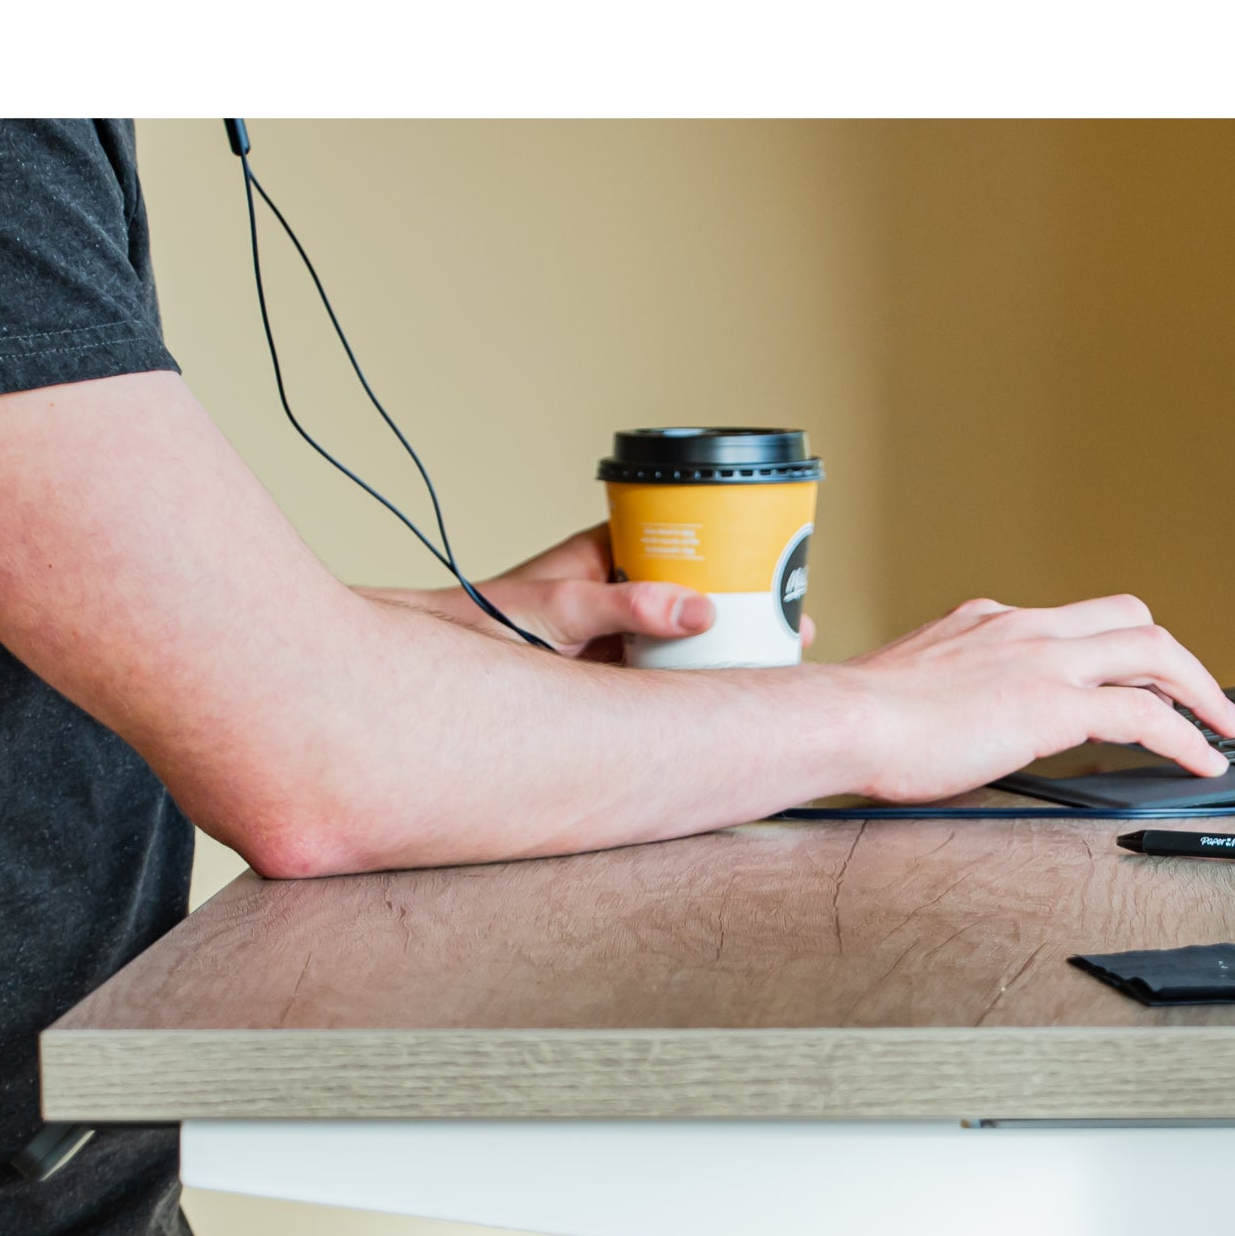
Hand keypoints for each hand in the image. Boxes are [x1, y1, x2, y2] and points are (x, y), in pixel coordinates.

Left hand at [399, 523, 813, 663]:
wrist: (439, 672)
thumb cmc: (482, 623)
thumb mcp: (560, 610)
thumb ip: (625, 607)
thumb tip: (697, 612)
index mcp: (608, 556)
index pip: (684, 536)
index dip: (734, 548)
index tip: (775, 566)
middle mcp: (617, 591)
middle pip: (697, 589)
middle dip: (746, 606)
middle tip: (795, 624)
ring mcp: (615, 634)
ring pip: (685, 635)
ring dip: (727, 649)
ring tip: (776, 663)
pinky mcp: (608, 674)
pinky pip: (664, 673)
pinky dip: (697, 683)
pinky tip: (726, 698)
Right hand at [842, 593, 1234, 799]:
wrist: (842, 720)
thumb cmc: (857, 719)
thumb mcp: (908, 685)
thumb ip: (943, 690)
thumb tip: (945, 722)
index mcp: (987, 622)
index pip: (1071, 621)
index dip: (1113, 649)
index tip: (1129, 678)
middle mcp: (1023, 627)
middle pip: (1129, 618)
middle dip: (1175, 657)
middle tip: (1199, 696)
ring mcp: (1042, 660)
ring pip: (1153, 650)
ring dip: (1199, 690)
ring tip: (1221, 727)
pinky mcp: (1052, 704)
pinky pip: (1144, 713)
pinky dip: (1183, 736)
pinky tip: (1199, 762)